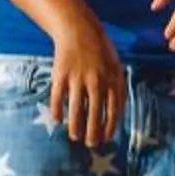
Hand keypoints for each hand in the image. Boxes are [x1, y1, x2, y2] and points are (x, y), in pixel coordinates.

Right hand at [51, 18, 126, 147]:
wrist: (79, 30)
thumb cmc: (100, 51)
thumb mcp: (116, 66)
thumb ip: (117, 88)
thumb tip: (117, 114)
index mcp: (113, 79)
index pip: (114, 109)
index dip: (110, 126)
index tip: (107, 138)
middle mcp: (96, 80)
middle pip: (95, 112)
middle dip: (94, 131)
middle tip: (92, 145)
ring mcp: (78, 77)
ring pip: (76, 108)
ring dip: (76, 125)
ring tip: (75, 137)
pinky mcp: (61, 74)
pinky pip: (58, 97)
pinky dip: (57, 110)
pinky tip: (57, 121)